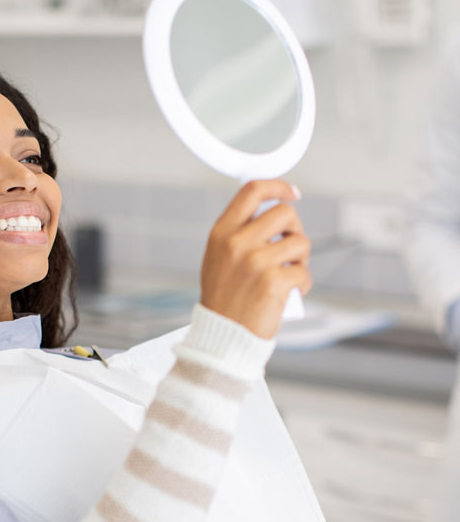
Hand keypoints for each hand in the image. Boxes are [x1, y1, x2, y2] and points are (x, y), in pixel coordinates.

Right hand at [199, 179, 310, 338]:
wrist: (222, 335)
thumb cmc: (223, 299)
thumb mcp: (218, 259)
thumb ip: (238, 233)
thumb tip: (273, 211)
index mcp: (221, 234)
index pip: (252, 191)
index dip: (278, 186)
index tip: (291, 193)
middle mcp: (237, 244)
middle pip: (285, 213)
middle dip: (295, 229)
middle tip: (290, 249)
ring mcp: (256, 262)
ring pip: (300, 243)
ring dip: (300, 259)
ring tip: (287, 274)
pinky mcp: (274, 282)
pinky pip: (304, 272)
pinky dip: (302, 284)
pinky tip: (288, 294)